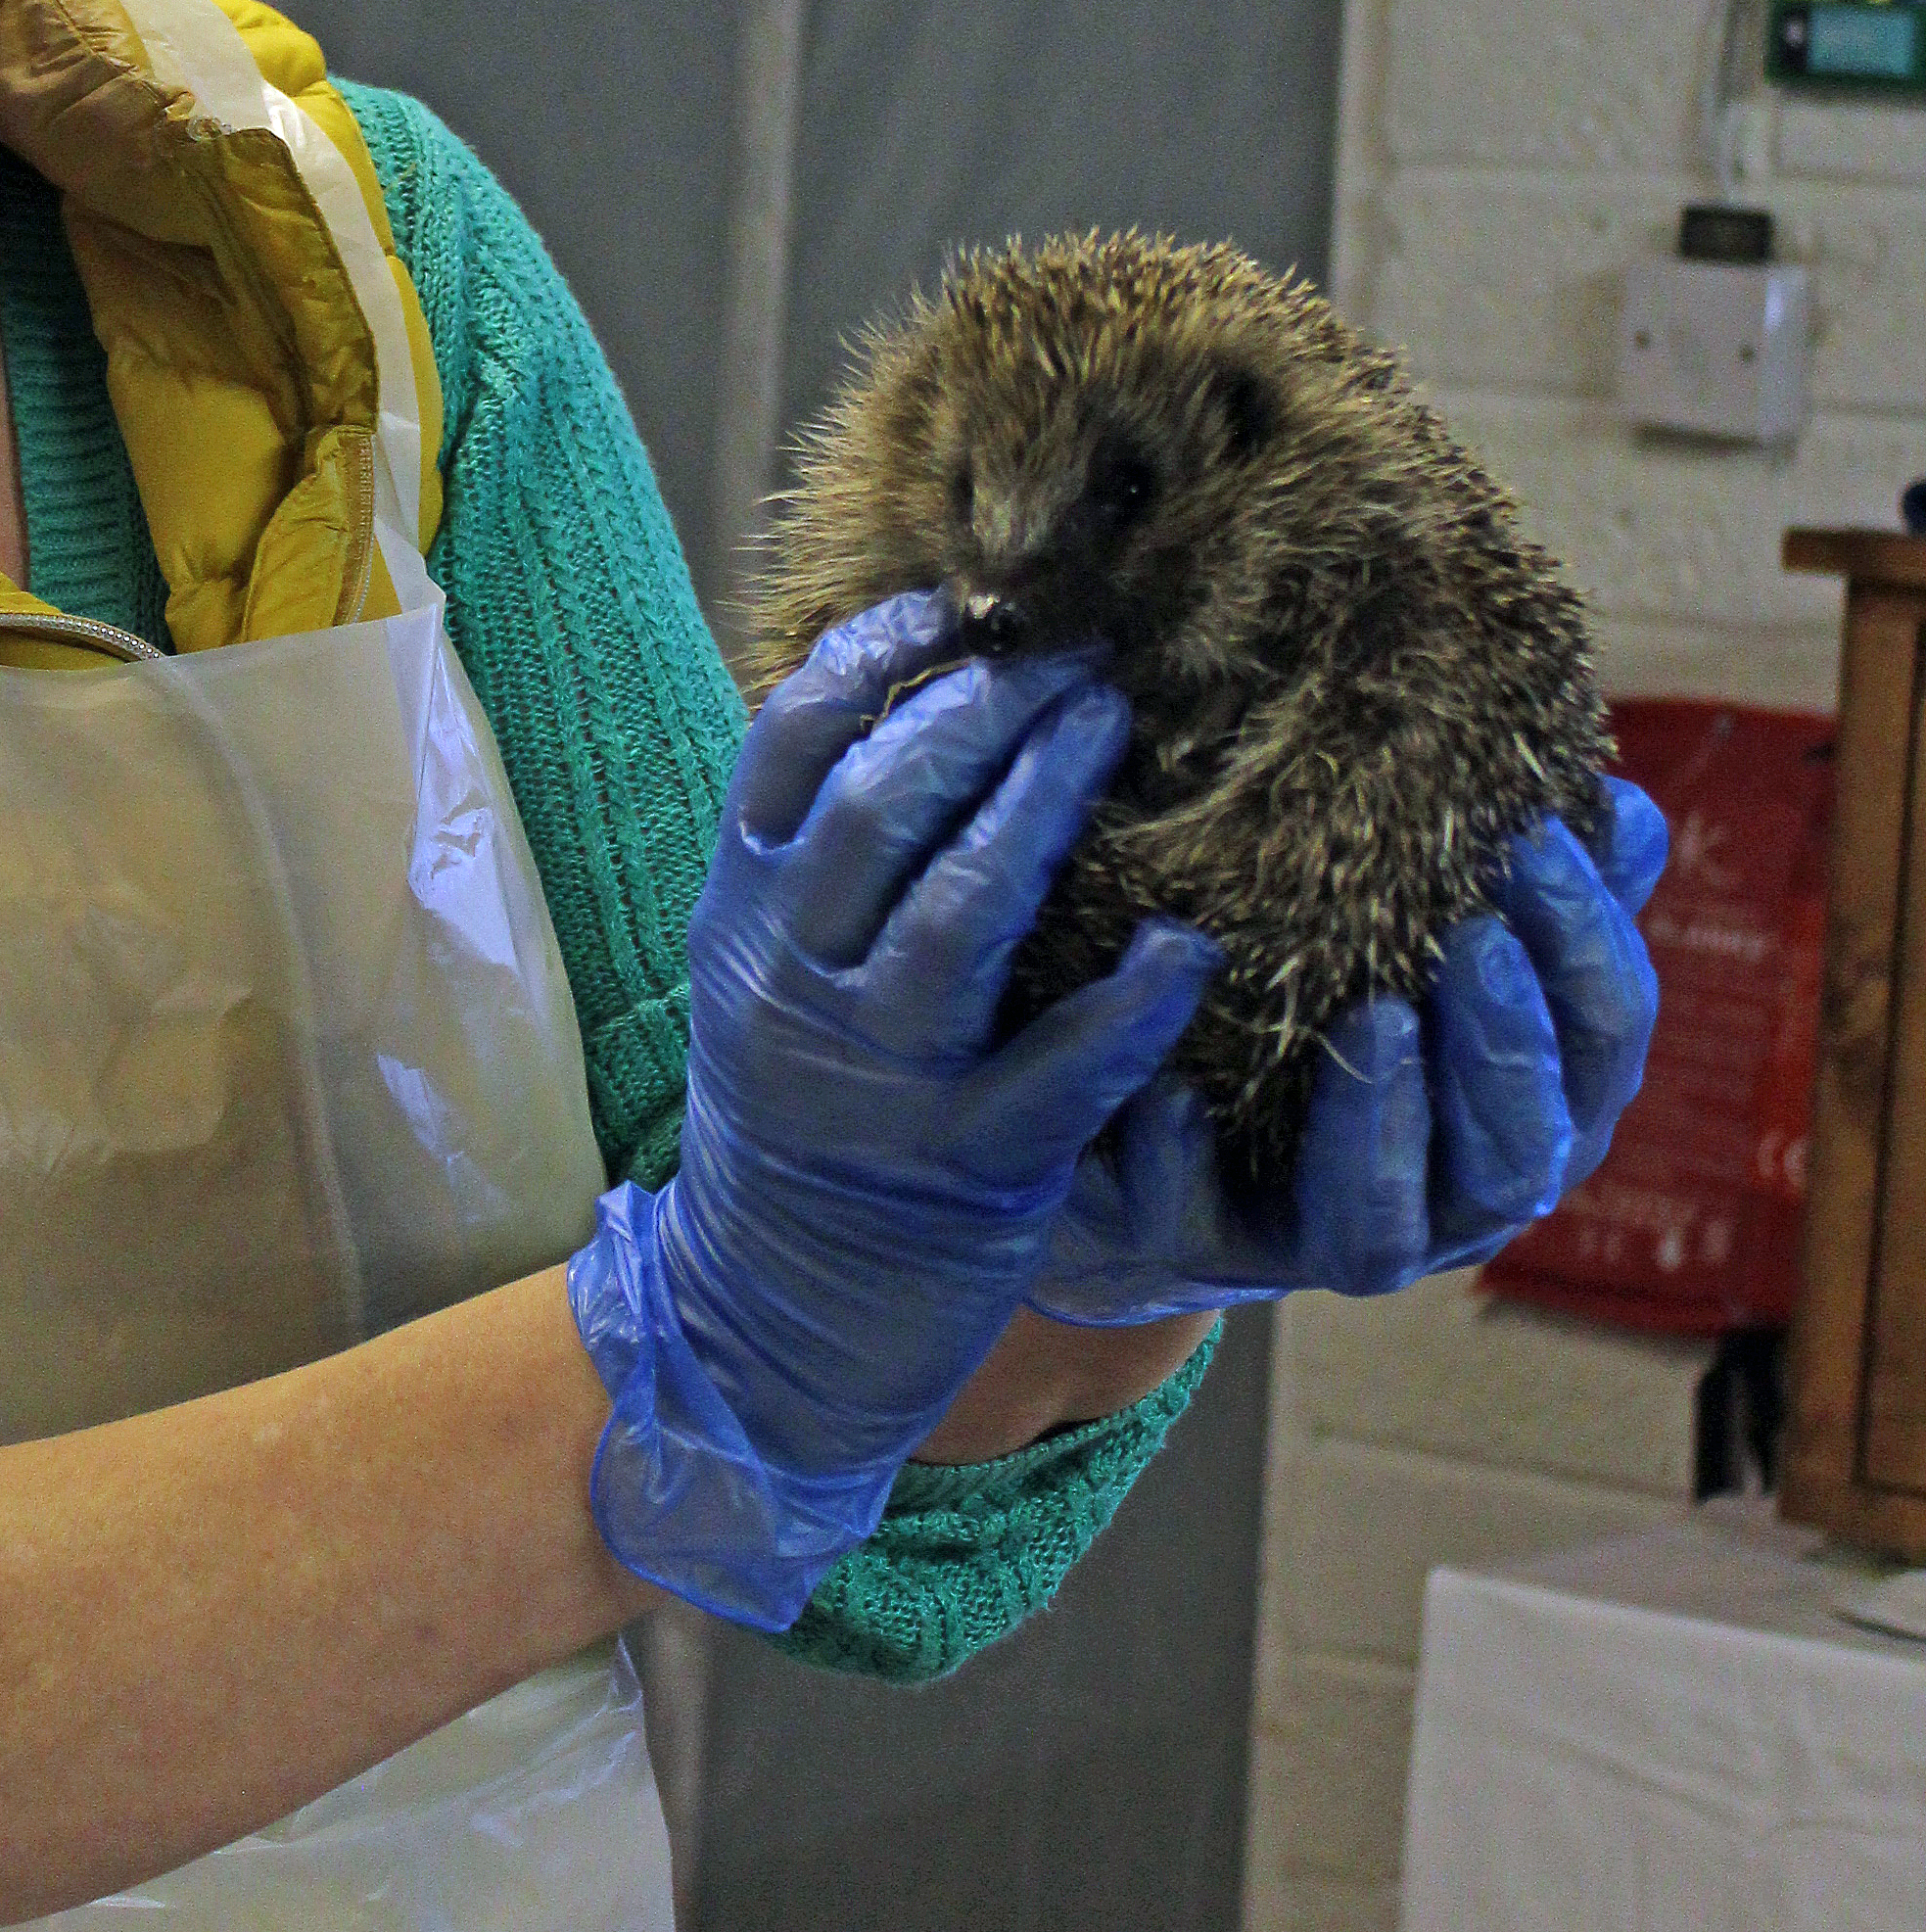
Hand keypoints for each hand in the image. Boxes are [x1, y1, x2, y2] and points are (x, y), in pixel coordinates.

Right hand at [569, 592, 1216, 1629]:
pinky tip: (1187, 947)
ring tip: (1115, 730)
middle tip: (1078, 659)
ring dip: (1044, 804)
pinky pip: (1054, 1069)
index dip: (873, 661)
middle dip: (985, 707)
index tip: (955, 609)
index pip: (788, 749)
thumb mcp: (771, 971)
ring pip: (957, 914)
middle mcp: (794, 982)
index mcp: (743, 915)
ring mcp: (876, 1076)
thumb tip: (915, 691)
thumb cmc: (801, 1115)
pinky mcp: (964, 1166)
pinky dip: (1125, 1005)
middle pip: (879, 805)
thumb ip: (818, 859)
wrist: (762, 1322)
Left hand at [1026, 780, 1667, 1322]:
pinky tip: (1177, 1088)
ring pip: (1388, 1223)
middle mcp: (1465, 1195)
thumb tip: (1628, 811)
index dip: (1587, 943)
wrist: (1187, 1136)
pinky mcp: (1223, 1253)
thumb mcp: (1447, 948)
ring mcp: (1349, 1240)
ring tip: (1374, 1017)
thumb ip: (1539, 897)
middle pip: (1523, 1149)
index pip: (1604, 1037)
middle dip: (1509, 1044)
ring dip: (1387, 1117)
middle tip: (1474, 936)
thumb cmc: (1356, 1011)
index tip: (1537, 837)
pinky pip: (1211, 1225)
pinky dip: (1194, 1158)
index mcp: (1542, 1109)